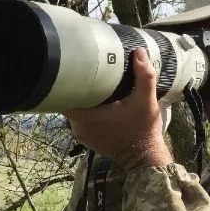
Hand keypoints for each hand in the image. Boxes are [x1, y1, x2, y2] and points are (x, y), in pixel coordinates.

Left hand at [63, 48, 173, 170]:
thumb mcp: (146, 101)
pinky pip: (81, 119)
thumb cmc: (143, 130)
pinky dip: (87, 110)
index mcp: (85, 117)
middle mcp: (78, 127)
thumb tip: (139, 52)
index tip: (76, 68)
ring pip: (75, 110)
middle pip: (69, 100)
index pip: (64, 94)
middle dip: (77, 87)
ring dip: (82, 99)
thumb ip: (144, 76)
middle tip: (88, 71)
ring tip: (93, 83)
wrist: (145, 158)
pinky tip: (98, 101)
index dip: (67, 80)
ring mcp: (81, 135)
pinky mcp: (87, 139)